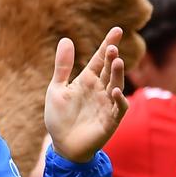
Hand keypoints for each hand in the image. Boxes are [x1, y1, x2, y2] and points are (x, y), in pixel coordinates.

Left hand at [45, 25, 128, 163]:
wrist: (62, 146)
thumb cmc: (59, 118)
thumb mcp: (56, 89)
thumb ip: (62, 66)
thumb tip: (66, 39)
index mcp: (87, 80)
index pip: (100, 59)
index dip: (108, 44)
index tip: (117, 30)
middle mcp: (100, 90)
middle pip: (109, 70)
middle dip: (112, 58)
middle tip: (113, 46)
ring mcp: (106, 104)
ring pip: (116, 85)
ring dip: (117, 74)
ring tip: (116, 61)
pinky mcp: (110, 121)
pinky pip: (118, 109)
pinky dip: (119, 100)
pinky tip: (115, 91)